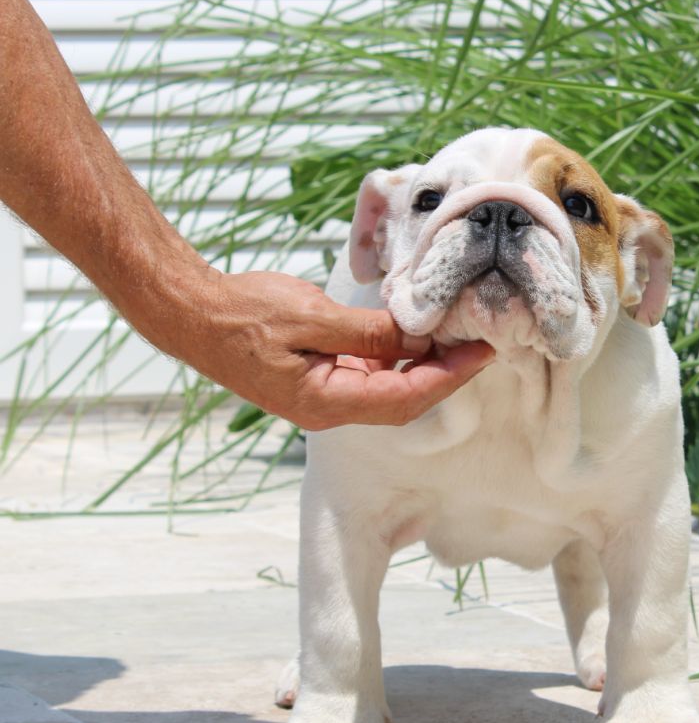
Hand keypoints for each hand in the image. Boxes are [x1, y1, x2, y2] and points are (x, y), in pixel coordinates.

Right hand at [180, 270, 493, 430]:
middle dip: (444, 373)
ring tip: (454, 334)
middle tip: (479, 340)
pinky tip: (412, 334)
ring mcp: (323, 398)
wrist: (192, 314)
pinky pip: (368, 375)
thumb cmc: (243, 313)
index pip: (406, 399)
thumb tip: (419, 340)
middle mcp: (328, 410)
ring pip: (388, 389)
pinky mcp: (318, 380)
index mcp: (326, 403)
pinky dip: (394, 358)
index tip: (482, 353)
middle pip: (403, 400)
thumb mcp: (312, 317)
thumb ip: (370, 333)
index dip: (449, 377)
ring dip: (421, 365)